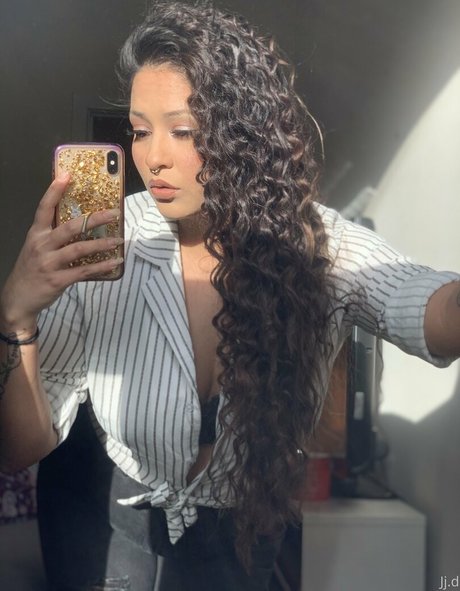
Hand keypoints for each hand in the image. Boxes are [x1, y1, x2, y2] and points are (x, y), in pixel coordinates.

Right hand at [0, 173, 122, 332]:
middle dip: (95, 219)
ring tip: (119, 240)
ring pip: (80, 249)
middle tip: (114, 213)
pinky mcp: (58, 280)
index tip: (68, 174)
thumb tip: (82, 223)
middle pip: (70, 227)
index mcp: (36, 234)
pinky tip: (115, 262)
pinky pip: (84, 271)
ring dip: (102, 244)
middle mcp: (42, 245)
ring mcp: (49, 263)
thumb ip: (54, 235)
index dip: (55, 190)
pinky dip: (102, 266)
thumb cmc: (32, 270)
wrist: (18, 298)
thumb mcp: (36, 248)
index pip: (44, 208)